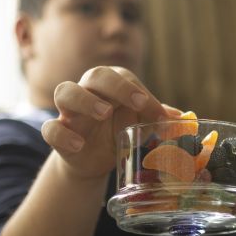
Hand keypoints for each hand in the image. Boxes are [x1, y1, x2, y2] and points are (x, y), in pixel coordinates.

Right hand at [41, 66, 180, 179]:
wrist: (94, 160)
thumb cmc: (119, 133)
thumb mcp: (141, 126)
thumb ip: (158, 120)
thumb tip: (185, 119)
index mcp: (111, 86)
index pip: (123, 77)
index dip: (140, 91)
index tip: (158, 113)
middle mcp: (88, 92)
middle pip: (94, 75)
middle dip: (116, 86)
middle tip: (137, 103)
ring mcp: (69, 112)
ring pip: (64, 92)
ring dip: (84, 100)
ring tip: (104, 113)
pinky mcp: (57, 134)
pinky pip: (51, 128)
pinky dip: (62, 134)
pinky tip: (79, 145)